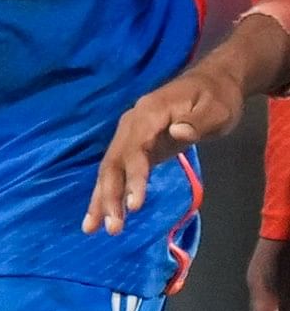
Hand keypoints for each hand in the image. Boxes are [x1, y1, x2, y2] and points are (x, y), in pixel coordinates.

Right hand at [86, 14, 279, 233]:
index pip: (135, 150)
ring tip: (92, 228)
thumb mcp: (216, 109)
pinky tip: (100, 214)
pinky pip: (116, 170)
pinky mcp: (134, 147)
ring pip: (109, 169)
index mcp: (149, 113)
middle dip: (110, 195)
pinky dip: (107, 192)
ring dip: (101, 198)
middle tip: (113, 228)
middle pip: (114, 163)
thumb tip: (178, 133)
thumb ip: (198, 121)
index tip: (134, 206)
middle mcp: (131, 124)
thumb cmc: (217, 97)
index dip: (133, 177)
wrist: (212, 83)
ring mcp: (130, 135)